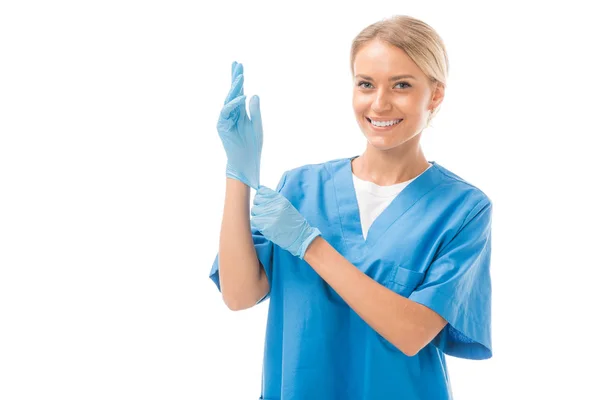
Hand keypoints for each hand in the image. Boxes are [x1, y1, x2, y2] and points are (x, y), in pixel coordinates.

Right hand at [216, 61, 262, 189]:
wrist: (247, 161)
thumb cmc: (252, 145)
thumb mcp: (257, 125)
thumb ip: (255, 110)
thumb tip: (253, 94)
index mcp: (240, 111)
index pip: (239, 92)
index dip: (239, 79)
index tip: (239, 65)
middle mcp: (232, 113)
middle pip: (232, 92)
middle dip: (234, 78)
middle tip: (237, 63)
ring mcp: (225, 118)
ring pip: (229, 99)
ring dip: (235, 88)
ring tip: (241, 76)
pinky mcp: (222, 126)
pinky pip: (227, 111)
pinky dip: (234, 103)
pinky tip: (242, 96)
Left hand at [251, 186, 320, 258]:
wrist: (300, 236)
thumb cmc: (292, 222)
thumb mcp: (286, 206)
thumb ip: (274, 200)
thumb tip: (259, 192)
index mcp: (280, 200)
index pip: (262, 191)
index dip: (260, 195)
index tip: (261, 200)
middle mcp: (275, 206)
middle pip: (256, 200)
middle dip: (258, 205)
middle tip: (263, 212)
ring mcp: (270, 215)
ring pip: (254, 210)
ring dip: (257, 215)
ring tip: (265, 220)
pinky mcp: (266, 226)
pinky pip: (254, 220)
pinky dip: (257, 223)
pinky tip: (264, 225)